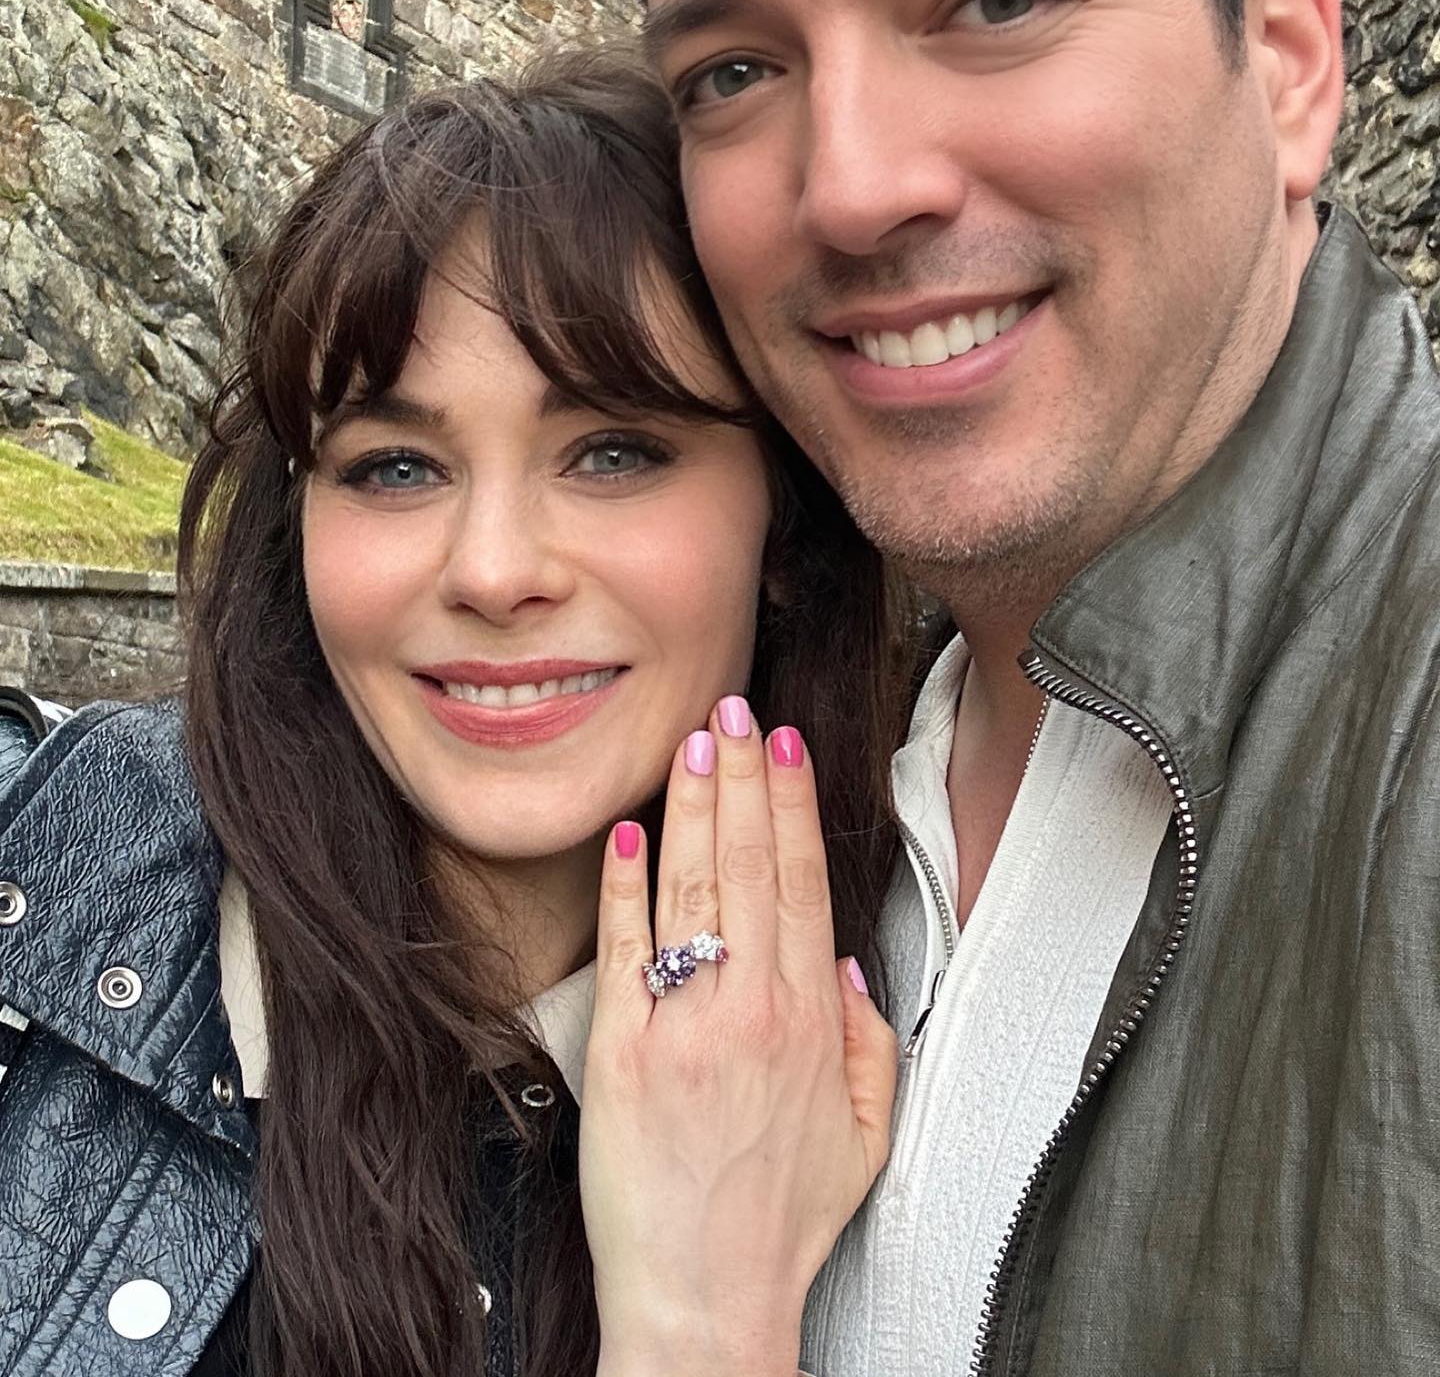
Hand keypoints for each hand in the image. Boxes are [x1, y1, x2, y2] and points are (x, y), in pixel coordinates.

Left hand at [580, 697, 897, 1376]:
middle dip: (741, 775)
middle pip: (749, 864)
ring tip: (691, 742)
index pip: (804, 882)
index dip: (793, 803)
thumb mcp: (868, 1133)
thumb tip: (842, 960)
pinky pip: (623, 951)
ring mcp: (683, 1026)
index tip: (785, 744)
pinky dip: (624, 887)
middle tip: (734, 707)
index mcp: (812, 1021)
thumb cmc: (783, 1221)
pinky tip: (627, 834)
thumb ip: (869, 1039)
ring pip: (691, 888)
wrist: (707, 1303)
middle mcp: (751, 1009)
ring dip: (691, 807)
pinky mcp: (620, 1053)